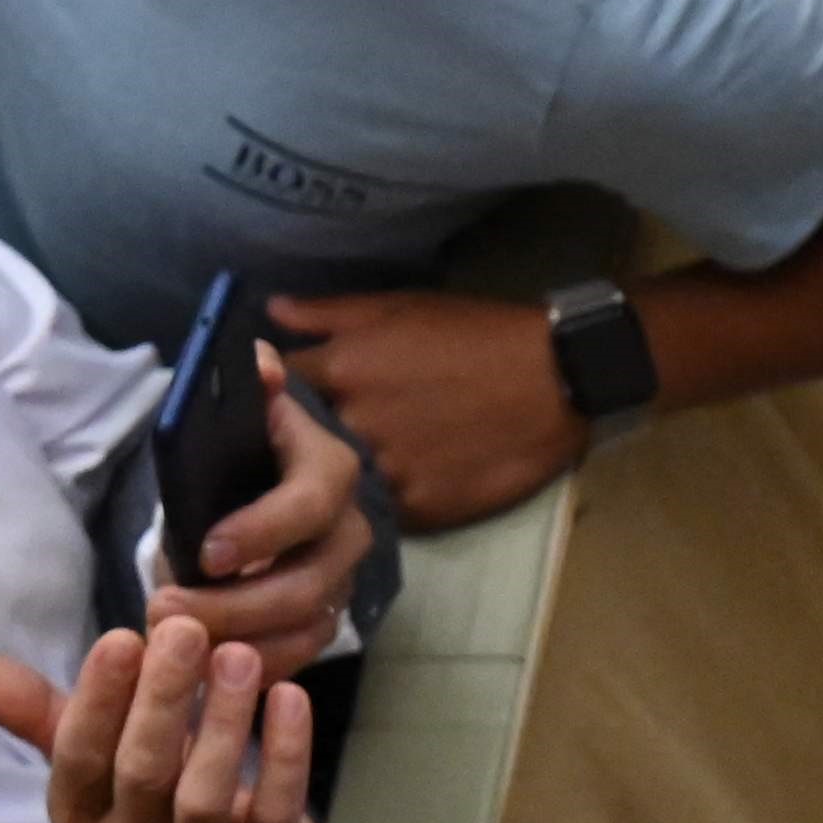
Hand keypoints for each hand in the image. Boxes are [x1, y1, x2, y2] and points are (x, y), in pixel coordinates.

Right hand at [0, 616, 316, 822]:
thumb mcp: (95, 758)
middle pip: (141, 773)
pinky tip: (289, 695)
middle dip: (160, 698)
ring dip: (220, 720)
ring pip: (203, 796)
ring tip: (238, 656)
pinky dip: (285, 752)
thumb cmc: (152, 799)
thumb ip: (41, 712)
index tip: (122, 638)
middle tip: (185, 630)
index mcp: (82, 816)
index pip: (80, 760)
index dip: (98, 701)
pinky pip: (275, 809)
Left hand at [146, 349, 385, 658]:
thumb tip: (262, 366)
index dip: (263, 532)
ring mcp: (341, 582)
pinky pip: (299, 656)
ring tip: (176, 643)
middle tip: (167, 610)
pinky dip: (253, 665)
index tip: (207, 553)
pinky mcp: (325, 622)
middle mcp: (349, 532)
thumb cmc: (239, 450)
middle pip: (309, 583)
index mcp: (329, 470)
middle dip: (237, 604)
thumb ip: (248, 387)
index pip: (310, 504)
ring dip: (239, 642)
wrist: (253, 489)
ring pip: (304, 628)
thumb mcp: (239, 412)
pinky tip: (206, 666)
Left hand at [262, 289, 580, 536]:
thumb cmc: (476, 333)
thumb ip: (328, 313)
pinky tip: (380, 497)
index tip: (267, 407)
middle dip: (293, 447)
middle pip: (298, 447)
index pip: (274, 390)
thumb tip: (271, 313)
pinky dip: (374, 506)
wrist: (555, 380)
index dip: (268, 400)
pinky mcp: (422, 509)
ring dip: (331, 485)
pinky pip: (380, 514)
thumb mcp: (398, 308)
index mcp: (342, 368)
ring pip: (335, 488)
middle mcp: (355, 423)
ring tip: (333, 478)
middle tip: (297, 449)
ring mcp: (389, 471)